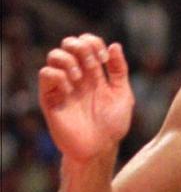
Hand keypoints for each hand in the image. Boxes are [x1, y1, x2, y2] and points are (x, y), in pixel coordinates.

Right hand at [38, 35, 133, 162]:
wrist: (100, 148)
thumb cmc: (112, 124)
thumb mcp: (123, 95)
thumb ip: (119, 70)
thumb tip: (115, 45)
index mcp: (94, 73)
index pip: (87, 44)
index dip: (94, 43)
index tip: (104, 59)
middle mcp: (77, 76)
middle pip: (69, 44)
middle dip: (81, 47)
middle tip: (93, 65)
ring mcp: (62, 85)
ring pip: (54, 55)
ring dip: (69, 60)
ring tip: (80, 78)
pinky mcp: (50, 97)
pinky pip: (46, 74)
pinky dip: (58, 75)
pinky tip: (69, 89)